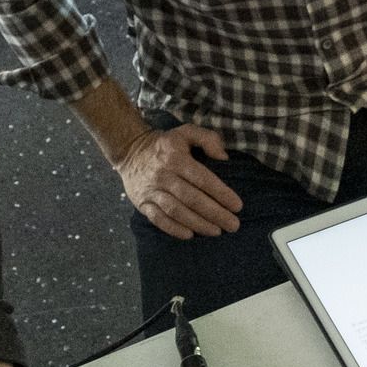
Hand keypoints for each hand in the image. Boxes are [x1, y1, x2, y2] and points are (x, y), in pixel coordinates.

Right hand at [117, 123, 242, 239]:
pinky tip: (190, 235)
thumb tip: (223, 157)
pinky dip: (174, 229)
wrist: (129, 151)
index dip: (221, 193)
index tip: (237, 206)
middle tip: (233, 225)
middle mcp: (164, 175)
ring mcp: (152, 191)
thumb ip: (208, 139)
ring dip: (198, 223)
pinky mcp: (143, 203)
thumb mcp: (186, 132)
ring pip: (176, 211)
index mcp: (176, 158)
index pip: (202, 179)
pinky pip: (158, 219)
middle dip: (215, 214)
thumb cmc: (165, 144)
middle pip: (192, 198)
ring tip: (217, 231)